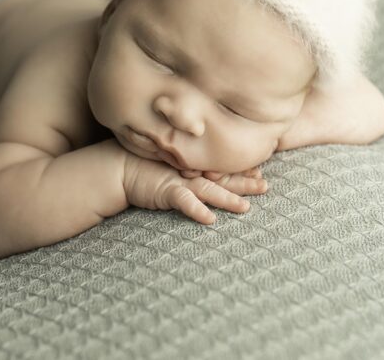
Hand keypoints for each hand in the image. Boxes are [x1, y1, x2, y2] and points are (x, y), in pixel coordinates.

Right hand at [123, 155, 265, 223]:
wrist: (118, 166)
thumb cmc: (142, 165)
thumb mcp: (168, 165)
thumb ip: (184, 166)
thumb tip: (201, 171)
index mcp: (193, 166)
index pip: (222, 169)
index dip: (240, 171)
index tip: (260, 172)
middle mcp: (190, 172)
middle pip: (222, 178)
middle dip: (244, 183)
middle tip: (265, 186)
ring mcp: (179, 181)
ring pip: (209, 190)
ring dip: (227, 199)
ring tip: (245, 208)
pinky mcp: (166, 191)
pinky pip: (184, 202)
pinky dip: (196, 210)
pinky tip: (209, 219)